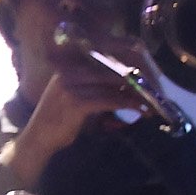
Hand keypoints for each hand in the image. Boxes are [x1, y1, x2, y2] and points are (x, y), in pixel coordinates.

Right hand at [10, 51, 143, 178]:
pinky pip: (109, 100)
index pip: (103, 57)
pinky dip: (128, 104)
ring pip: (113, 84)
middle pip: (111, 69)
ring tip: (153, 100)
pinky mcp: (76, 102)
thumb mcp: (76, 95)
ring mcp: (70, 86)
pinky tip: (141, 109)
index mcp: (69, 66)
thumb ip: (95, 85)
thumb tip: (127, 81)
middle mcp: (69, 72)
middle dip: (136, 77)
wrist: (38, 137)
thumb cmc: (61, 119)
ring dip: (136, 92)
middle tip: (156, 87)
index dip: (128, 64)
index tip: (149, 72)